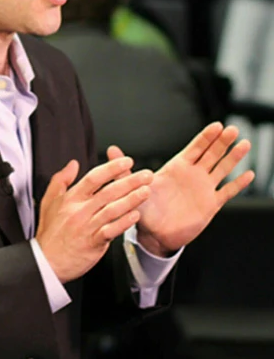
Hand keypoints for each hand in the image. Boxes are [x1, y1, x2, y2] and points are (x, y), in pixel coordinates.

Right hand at [36, 157, 152, 282]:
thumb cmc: (49, 233)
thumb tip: (73, 164)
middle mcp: (80, 211)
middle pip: (108, 192)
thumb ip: (60, 180)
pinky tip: (135, 215)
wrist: (46, 262)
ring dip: (132, 199)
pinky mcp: (93, 243)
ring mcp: (87, 227)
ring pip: (112, 210)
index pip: (94, 178)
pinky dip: (124, 222)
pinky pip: (111, 230)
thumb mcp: (48, 201)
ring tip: (146, 191)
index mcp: (71, 199)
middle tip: (146, 175)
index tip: (126, 162)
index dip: (112, 168)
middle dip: (130, 181)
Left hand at [107, 122, 253, 256]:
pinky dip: (237, 184)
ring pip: (222, 169)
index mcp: (176, 168)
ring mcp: (203, 189)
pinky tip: (248, 174)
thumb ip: (123, 168)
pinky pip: (227, 192)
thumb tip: (110, 149)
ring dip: (233, 157)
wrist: (152, 233)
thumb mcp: (132, 185)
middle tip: (233, 129)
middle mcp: (192, 175)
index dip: (206, 137)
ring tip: (245, 144)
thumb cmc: (142, 207)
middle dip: (222, 142)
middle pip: (211, 154)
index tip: (217, 125)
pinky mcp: (210, 205)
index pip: (194, 148)